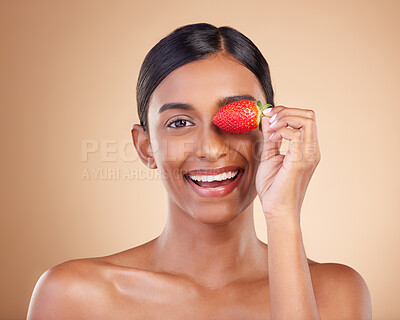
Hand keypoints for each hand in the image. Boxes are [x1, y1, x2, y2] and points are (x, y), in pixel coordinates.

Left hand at [255, 105, 320, 221]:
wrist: (277, 211)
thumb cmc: (273, 188)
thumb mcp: (269, 156)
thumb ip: (270, 137)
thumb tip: (267, 119)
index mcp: (306, 149)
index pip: (305, 118)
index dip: (286, 112)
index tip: (267, 116)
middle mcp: (311, 150)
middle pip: (308, 115)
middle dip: (285, 111)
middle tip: (268, 119)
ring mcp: (308, 155)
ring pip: (306, 120)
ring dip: (284, 118)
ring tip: (270, 130)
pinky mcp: (300, 161)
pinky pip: (296, 135)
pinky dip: (281, 131)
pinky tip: (272, 140)